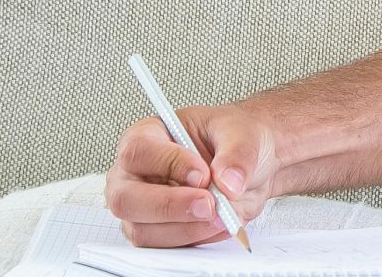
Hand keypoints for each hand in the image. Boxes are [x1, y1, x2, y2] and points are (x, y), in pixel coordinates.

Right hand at [104, 102, 284, 247]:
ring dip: (185, 229)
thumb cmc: (237, 139)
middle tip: (210, 205)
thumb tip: (228, 183)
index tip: (203, 174)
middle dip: (169, 207)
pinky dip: (194, 240)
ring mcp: (141, 207)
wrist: (255, 164)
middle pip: (126, 199)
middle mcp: (134, 174)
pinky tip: (220, 225)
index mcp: (148, 135)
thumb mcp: (244, 133)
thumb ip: (237, 154)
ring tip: (223, 216)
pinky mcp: (156, 232)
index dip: (169, 164)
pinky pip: (164, 247)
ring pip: (142, 230)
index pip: (138, 152)